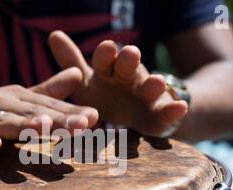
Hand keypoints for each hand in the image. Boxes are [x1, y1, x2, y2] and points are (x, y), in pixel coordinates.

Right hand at [0, 67, 97, 152]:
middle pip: (32, 113)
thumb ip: (48, 91)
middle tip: (82, 124)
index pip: (50, 106)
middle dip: (58, 119)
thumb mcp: (17, 98)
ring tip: (43, 126)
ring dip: (23, 125)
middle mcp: (2, 104)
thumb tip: (79, 74)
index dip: (72, 112)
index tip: (96, 118)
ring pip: (3, 121)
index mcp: (19, 98)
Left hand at [48, 31, 187, 136]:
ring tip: (157, 82)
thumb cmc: (109, 94)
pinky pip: (168, 110)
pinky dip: (174, 109)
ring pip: (150, 87)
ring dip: (154, 84)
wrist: (141, 113)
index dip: (106, 54)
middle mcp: (129, 78)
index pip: (106, 59)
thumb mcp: (88, 81)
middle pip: (129, 67)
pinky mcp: (161, 113)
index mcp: (109, 70)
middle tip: (130, 54)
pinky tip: (179, 107)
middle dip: (129, 61)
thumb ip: (72, 61)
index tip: (107, 48)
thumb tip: (53, 34)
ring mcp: (147, 94)